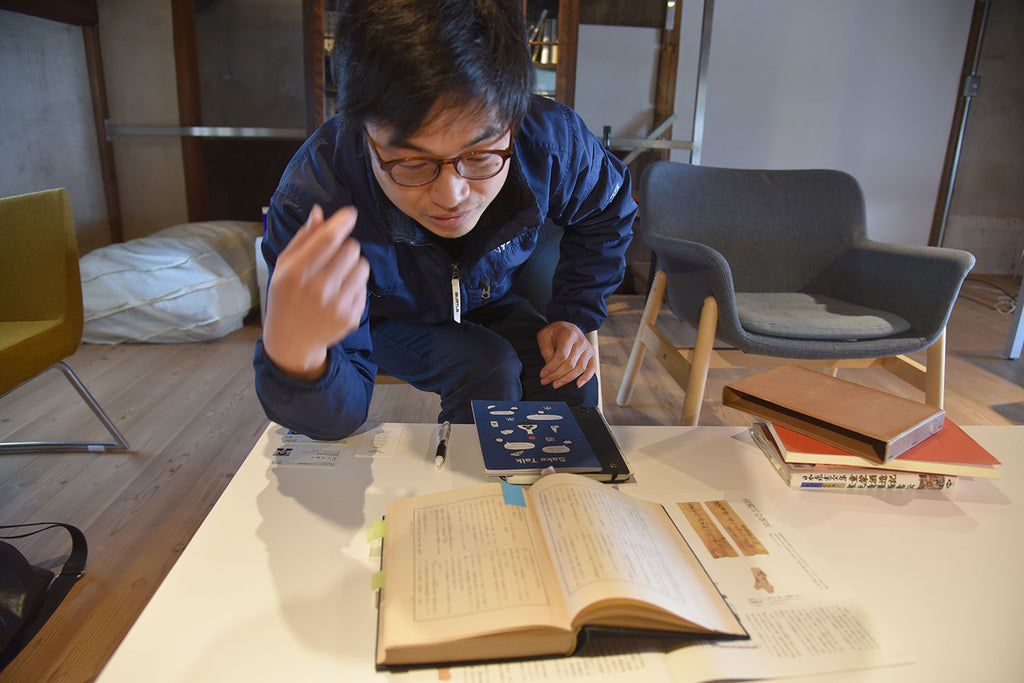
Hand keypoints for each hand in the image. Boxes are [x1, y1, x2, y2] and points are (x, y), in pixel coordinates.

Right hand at [262, 205, 369, 379]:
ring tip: (337, 275)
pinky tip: (339, 294)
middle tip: (334, 257)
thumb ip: (303, 239)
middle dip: (345, 246)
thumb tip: (319, 212)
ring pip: (363, 266)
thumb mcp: (284, 267)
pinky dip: (355, 285)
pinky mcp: (351, 317)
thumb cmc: (286, 297)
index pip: (328, 239)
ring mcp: (337, 305)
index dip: (342, 222)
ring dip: (353, 265)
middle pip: (351, 248)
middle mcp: (318, 289)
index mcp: (297, 272)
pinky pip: (364, 287)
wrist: (292, 341)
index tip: (350, 213)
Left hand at [536, 321, 596, 388]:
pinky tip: (578, 384)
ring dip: (567, 379)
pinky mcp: (592, 355)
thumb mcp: (544, 336)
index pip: (561, 356)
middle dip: (556, 375)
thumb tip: (551, 368)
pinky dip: (586, 378)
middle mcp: (581, 342)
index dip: (551, 367)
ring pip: (579, 369)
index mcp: (569, 335)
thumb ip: (546, 351)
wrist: (568, 327)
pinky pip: (591, 369)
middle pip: (570, 364)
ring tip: (556, 384)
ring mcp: (588, 349)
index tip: (542, 374)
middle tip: (546, 381)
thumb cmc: (555, 332)